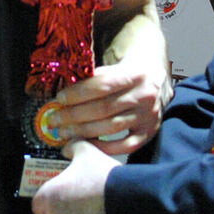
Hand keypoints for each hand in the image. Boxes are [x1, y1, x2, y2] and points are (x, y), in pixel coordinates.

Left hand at [32, 140, 117, 213]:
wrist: (128, 198)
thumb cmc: (102, 176)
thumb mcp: (86, 151)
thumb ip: (72, 148)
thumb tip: (68, 149)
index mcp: (48, 197)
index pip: (38, 204)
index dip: (48, 197)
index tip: (59, 191)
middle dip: (63, 207)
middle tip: (78, 194)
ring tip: (92, 203)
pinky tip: (101, 213)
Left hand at [44, 62, 170, 155]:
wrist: (158, 80)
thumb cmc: (130, 72)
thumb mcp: (117, 65)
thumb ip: (95, 76)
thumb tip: (64, 94)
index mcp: (135, 74)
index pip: (102, 85)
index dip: (78, 93)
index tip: (59, 99)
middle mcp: (145, 95)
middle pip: (104, 109)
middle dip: (74, 116)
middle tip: (55, 120)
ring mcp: (149, 116)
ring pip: (111, 128)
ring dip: (84, 132)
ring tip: (65, 133)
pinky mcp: (150, 132)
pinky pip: (125, 145)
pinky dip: (104, 148)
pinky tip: (86, 145)